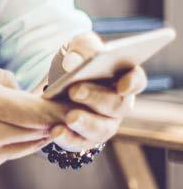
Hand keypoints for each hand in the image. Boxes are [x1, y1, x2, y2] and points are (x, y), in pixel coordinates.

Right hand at [0, 59, 68, 174]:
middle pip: (39, 132)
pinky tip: (6, 129)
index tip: (73, 101)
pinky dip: (13, 142)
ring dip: (36, 133)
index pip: (40, 113)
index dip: (61, 109)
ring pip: (26, 147)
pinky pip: (6, 155)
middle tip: (60, 107)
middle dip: (52, 120)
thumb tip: (21, 91)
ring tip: (37, 118)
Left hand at [44, 32, 147, 152]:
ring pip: (102, 129)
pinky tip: (56, 131)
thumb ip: (81, 47)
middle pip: (117, 105)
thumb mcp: (76, 46)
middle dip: (97, 98)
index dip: (132, 83)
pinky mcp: (85, 138)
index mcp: (122, 77)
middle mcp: (118, 104)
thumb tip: (74, 61)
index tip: (122, 86)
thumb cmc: (74, 61)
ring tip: (69, 117)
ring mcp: (104, 124)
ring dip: (86, 123)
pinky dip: (68, 138)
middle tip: (75, 91)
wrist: (53, 84)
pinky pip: (79, 142)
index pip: (136, 80)